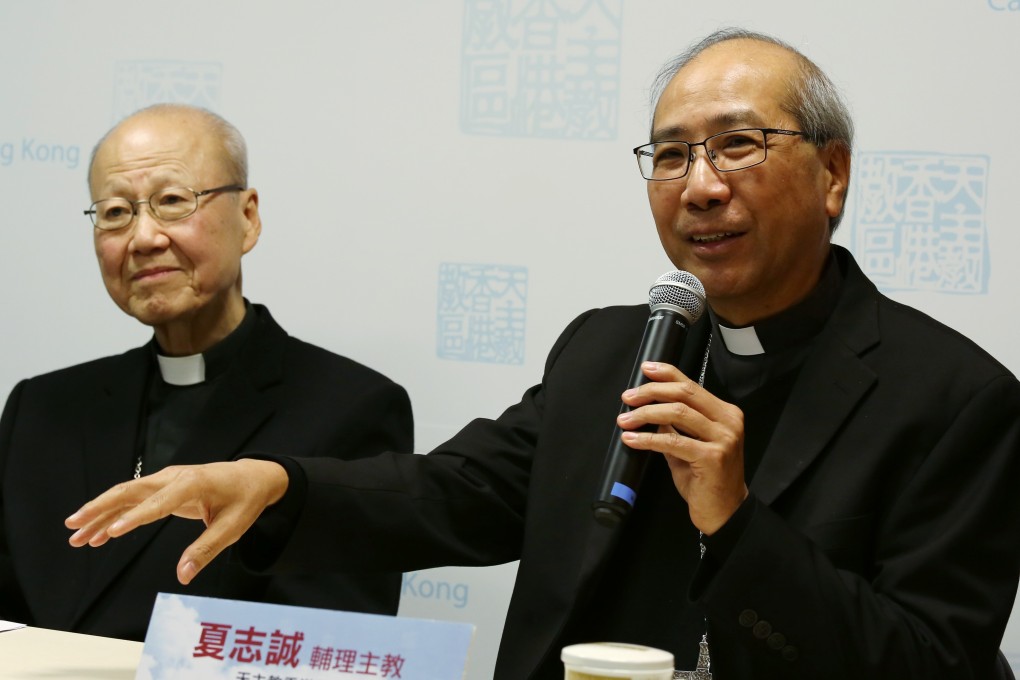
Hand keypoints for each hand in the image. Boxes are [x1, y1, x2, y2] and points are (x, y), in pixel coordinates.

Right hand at [65, 459, 288, 584]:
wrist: (252, 477)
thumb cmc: (244, 500)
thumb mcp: (232, 528)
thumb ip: (206, 550)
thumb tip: (184, 576)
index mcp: (193, 484)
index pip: (159, 502)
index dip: (136, 517)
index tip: (113, 532)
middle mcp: (175, 478)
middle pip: (131, 491)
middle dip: (100, 508)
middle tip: (73, 526)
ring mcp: (167, 480)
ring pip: (126, 495)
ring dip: (100, 514)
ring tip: (76, 535)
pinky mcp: (164, 487)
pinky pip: (134, 501)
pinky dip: (115, 515)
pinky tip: (100, 534)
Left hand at [617, 361, 747, 534]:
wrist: (725, 512)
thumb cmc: (706, 479)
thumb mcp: (690, 445)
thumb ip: (675, 426)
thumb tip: (650, 408)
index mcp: (726, 413)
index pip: (692, 385)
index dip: (667, 374)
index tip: (645, 369)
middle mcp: (728, 422)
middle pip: (684, 394)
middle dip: (651, 392)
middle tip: (628, 397)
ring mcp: (723, 439)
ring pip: (678, 413)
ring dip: (645, 414)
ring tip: (625, 420)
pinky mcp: (712, 457)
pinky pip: (673, 441)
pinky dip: (648, 439)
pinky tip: (632, 439)